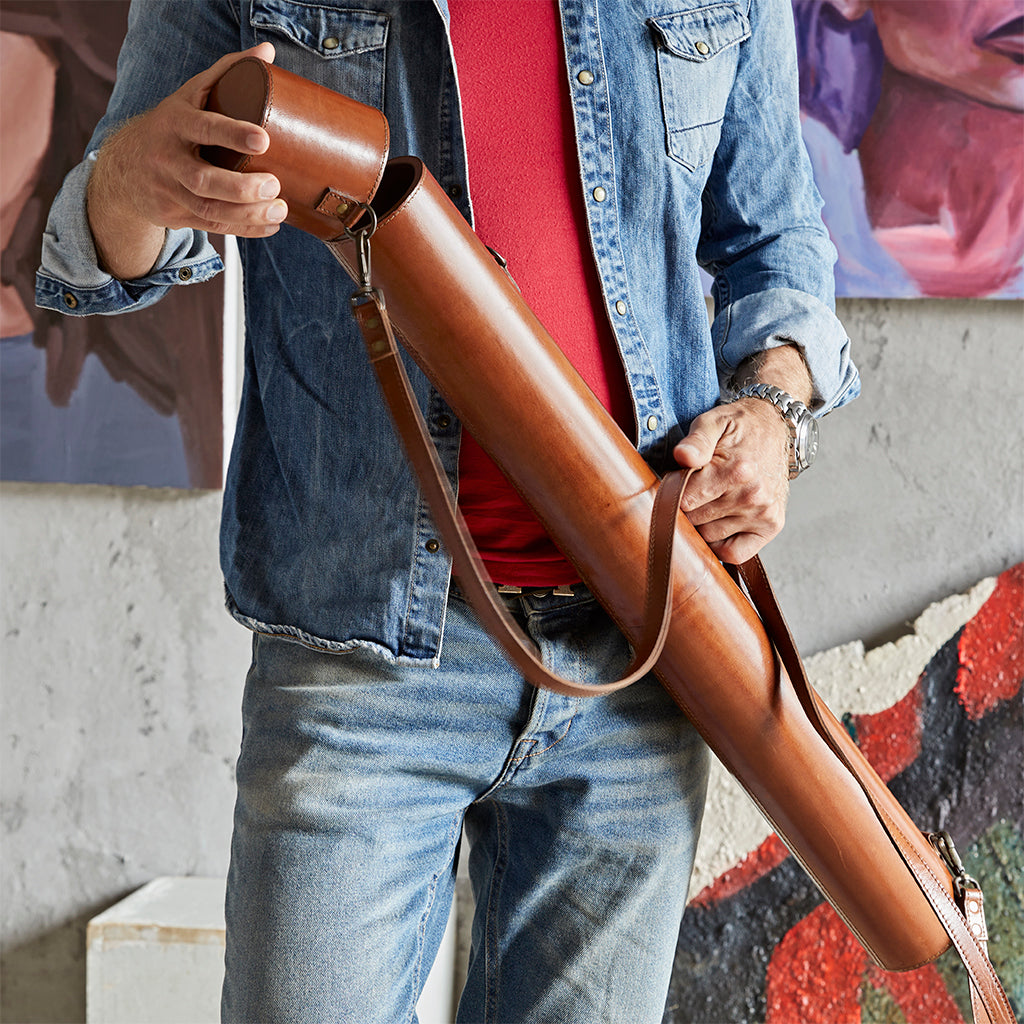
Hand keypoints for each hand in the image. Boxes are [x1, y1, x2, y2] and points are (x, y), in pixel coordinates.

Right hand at [88, 43, 287, 277]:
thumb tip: (267, 53)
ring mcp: (171, 190)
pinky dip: (245, 229)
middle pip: (203, 180)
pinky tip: (270, 225)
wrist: (124, 168)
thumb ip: (226, 74)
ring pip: (209, 210)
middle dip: (241, 187)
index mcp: (174, 122)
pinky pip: (213, 227)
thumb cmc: (171, 127)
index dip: (232, 134)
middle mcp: (168, 158)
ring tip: (279, 210)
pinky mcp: (177, 215)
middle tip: (273, 185)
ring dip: (248, 213)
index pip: (202, 128)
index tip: (263, 139)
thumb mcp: (190, 96)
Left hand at [673, 398, 789, 563]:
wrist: (774, 428)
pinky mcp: (771, 526)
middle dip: (687, 507)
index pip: (685, 501)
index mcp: (737, 470)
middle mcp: (753, 495)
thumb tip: (683, 456)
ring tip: (711, 499)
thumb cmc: (738, 427)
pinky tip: (719, 524)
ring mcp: (763, 513)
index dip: (674, 492)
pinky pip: (734, 554)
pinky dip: (721, 545)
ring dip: (703, 523)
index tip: (679, 481)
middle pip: (695, 520)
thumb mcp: (713, 422)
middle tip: (696, 489)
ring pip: (709, 537)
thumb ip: (696, 439)